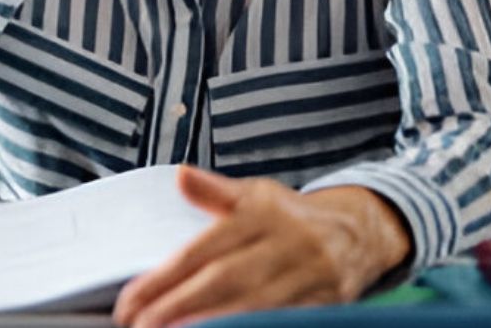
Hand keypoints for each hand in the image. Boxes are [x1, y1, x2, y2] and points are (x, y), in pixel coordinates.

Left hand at [112, 167, 410, 327]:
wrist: (360, 233)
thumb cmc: (290, 216)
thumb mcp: (255, 194)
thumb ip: (216, 191)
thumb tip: (181, 177)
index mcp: (262, 214)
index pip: (204, 250)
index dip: (165, 278)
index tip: (130, 301)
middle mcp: (287, 244)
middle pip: (224, 280)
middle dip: (177, 306)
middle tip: (139, 325)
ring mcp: (310, 277)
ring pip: (254, 307)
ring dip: (210, 325)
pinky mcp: (326, 305)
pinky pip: (284, 321)